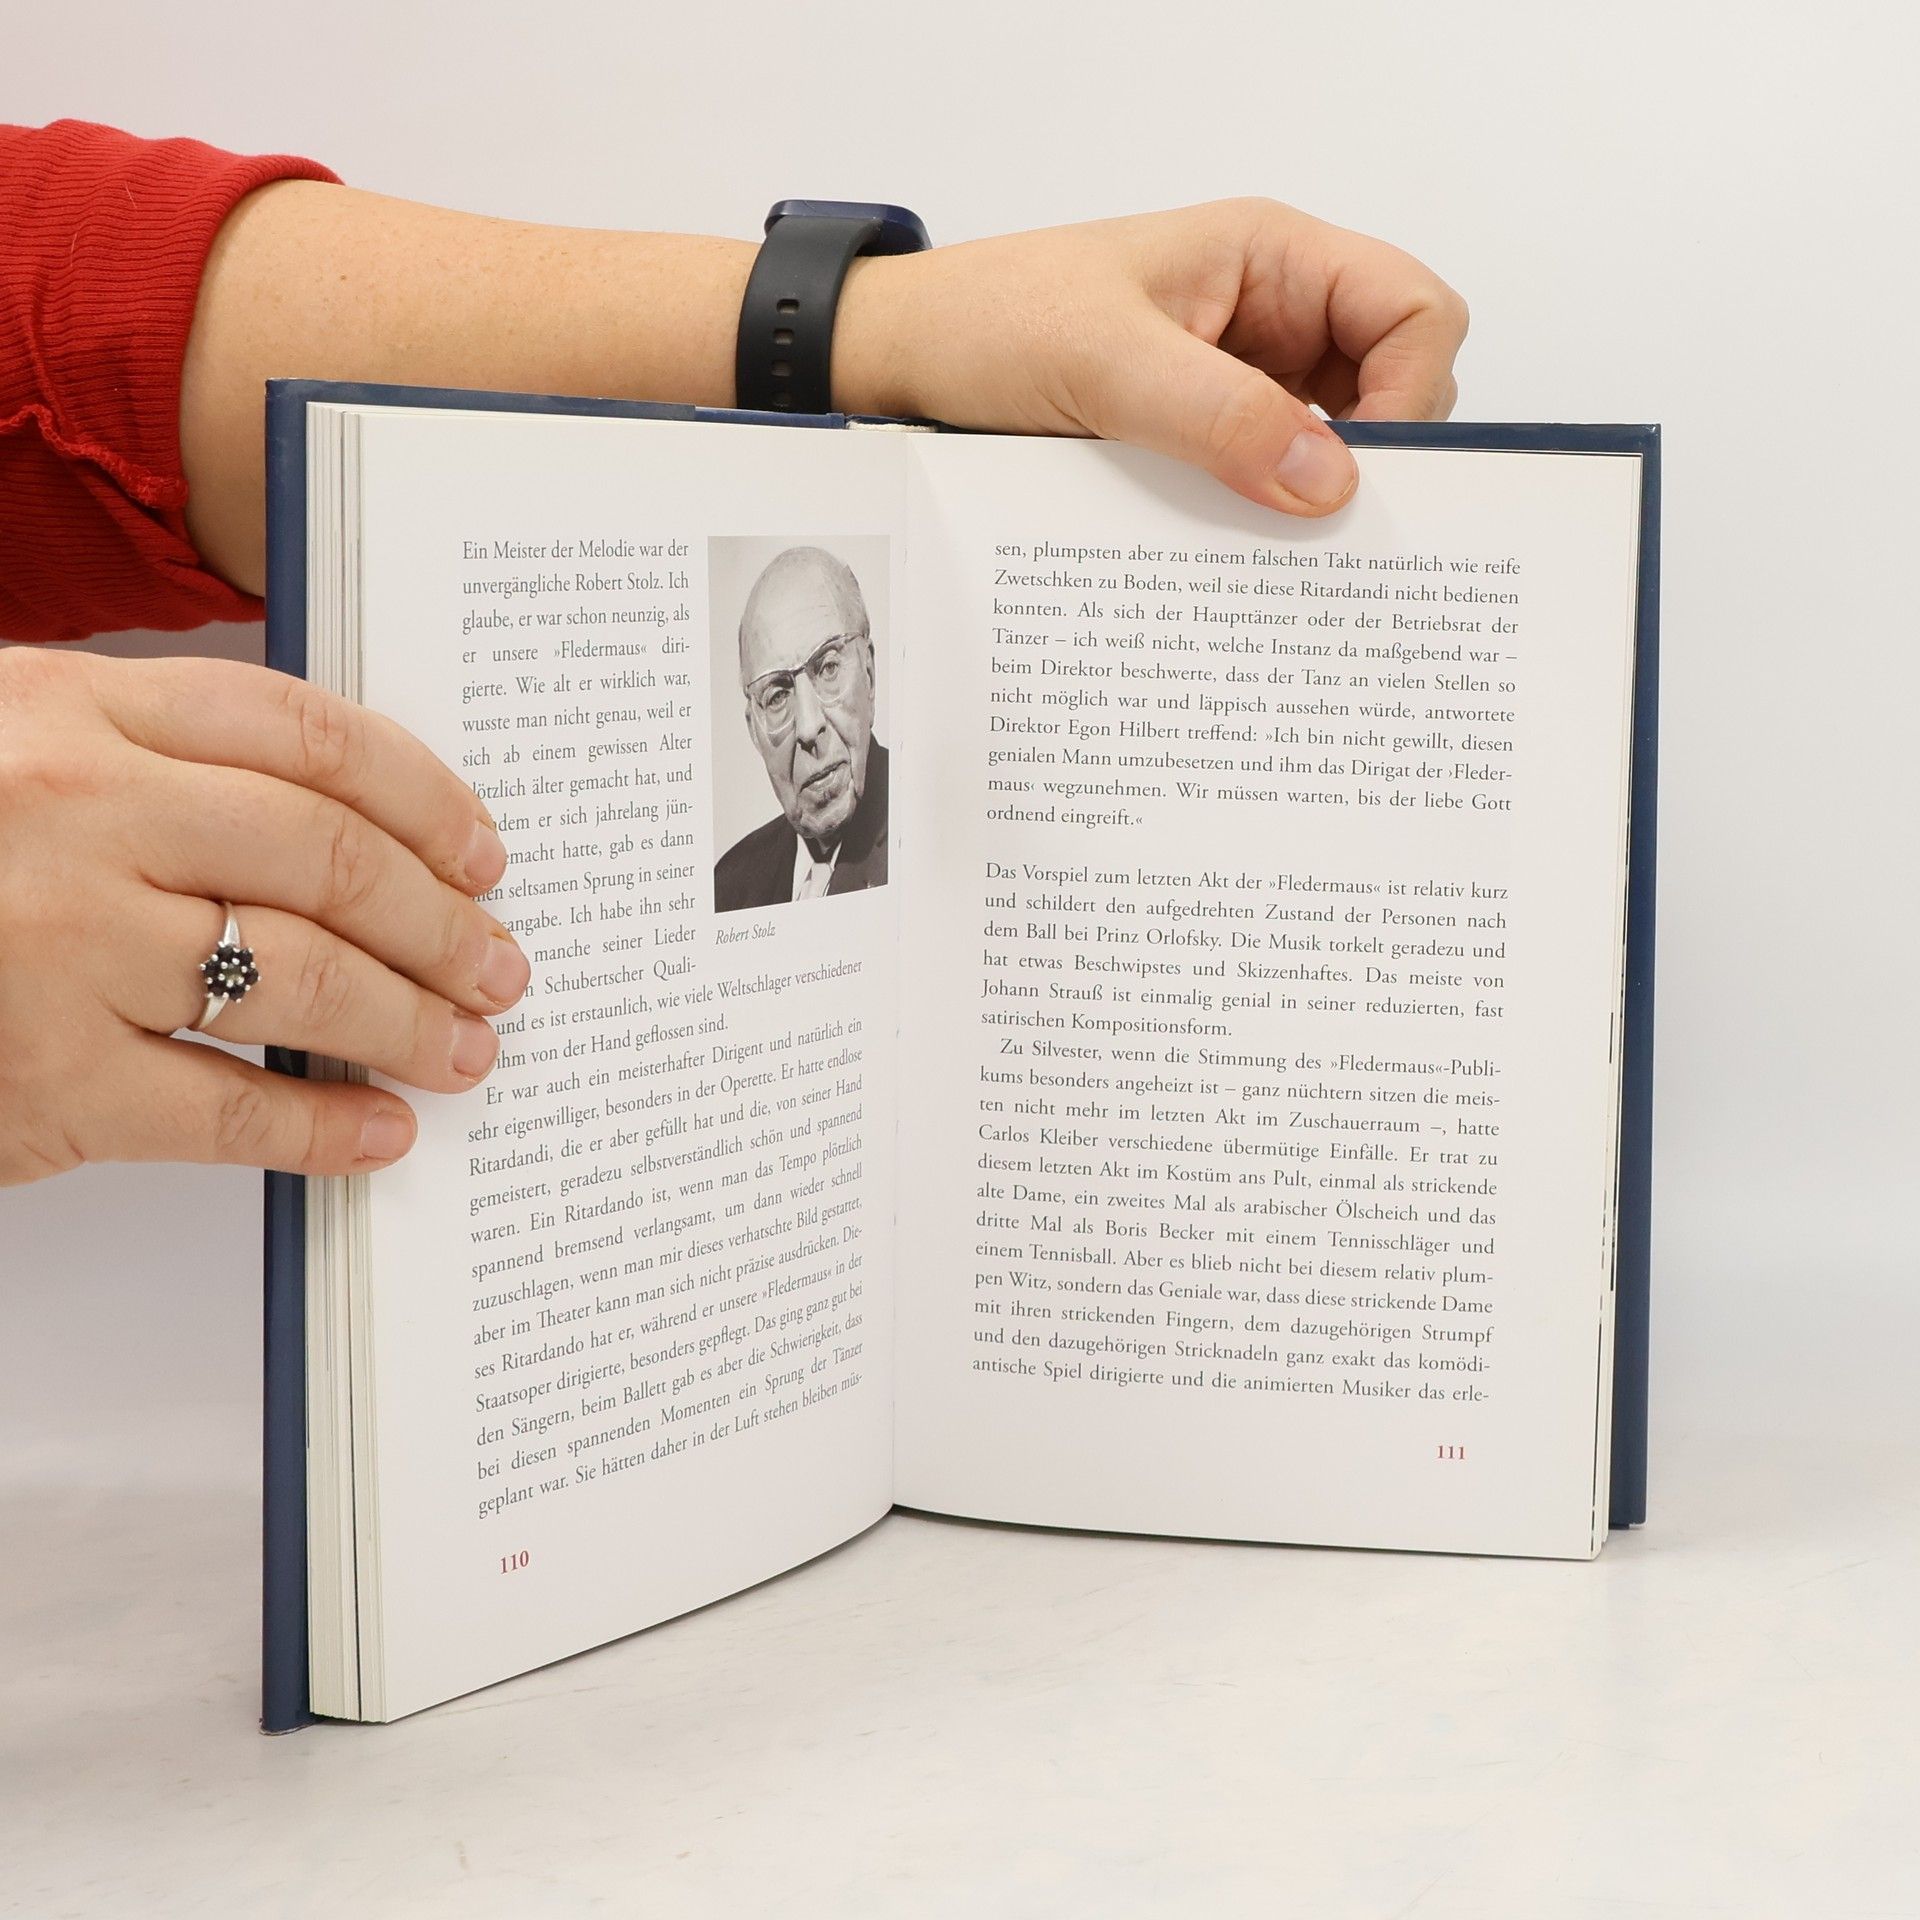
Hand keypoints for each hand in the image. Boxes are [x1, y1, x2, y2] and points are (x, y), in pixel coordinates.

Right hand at [0, 648, 529, 1185]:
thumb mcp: (18, 740)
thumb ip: (161, 757)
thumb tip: (349, 825)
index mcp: (80, 711)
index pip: (309, 737)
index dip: (425, 799)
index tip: (482, 853)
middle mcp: (77, 814)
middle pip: (326, 857)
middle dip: (440, 921)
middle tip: (498, 963)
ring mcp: (59, 947)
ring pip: (299, 978)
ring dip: (409, 1020)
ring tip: (465, 1047)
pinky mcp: (45, 1079)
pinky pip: (230, 1105)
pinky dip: (324, 1125)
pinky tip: (378, 1133)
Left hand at [838, 196, 1468, 515]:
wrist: (903, 364)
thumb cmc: (991, 321)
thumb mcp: (1105, 362)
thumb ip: (1219, 414)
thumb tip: (1333, 481)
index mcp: (1272, 259)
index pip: (1415, 312)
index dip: (1415, 392)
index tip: (1366, 475)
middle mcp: (1273, 319)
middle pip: (1393, 388)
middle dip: (1376, 459)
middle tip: (1330, 533)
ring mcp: (1241, 385)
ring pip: (1333, 450)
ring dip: (1316, 502)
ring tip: (1279, 556)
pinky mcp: (1202, 444)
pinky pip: (1266, 485)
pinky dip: (1266, 523)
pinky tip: (1238, 558)